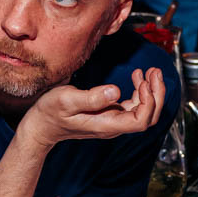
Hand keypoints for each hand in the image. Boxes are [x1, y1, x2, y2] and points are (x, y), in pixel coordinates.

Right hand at [21, 67, 166, 149]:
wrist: (41, 125)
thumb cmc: (50, 113)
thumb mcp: (66, 100)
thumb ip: (91, 97)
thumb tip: (116, 91)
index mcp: (107, 125)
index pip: (140, 121)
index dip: (148, 102)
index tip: (144, 82)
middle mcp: (113, 125)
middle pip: (148, 117)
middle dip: (156, 95)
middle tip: (154, 72)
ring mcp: (113, 120)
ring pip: (143, 111)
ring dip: (151, 91)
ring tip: (150, 71)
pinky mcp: (110, 113)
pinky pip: (133, 105)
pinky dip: (140, 91)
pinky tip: (137, 76)